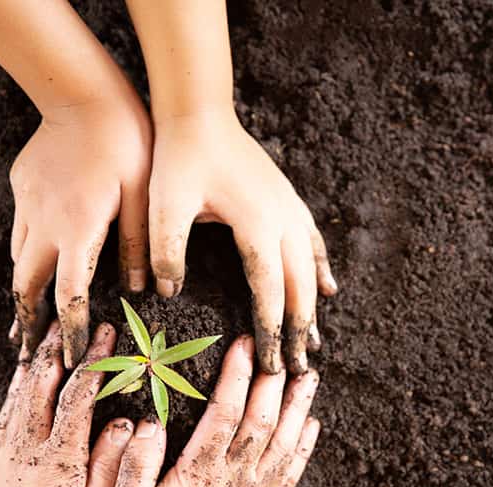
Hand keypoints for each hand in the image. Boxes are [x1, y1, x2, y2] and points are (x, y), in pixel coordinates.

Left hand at [0, 321, 133, 486]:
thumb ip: (109, 467)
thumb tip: (126, 423)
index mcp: (61, 459)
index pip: (79, 395)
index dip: (94, 361)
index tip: (107, 335)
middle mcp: (30, 449)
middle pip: (45, 386)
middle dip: (61, 350)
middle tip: (72, 321)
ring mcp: (8, 454)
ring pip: (20, 396)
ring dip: (36, 362)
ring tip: (47, 335)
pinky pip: (4, 416)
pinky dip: (14, 390)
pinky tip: (21, 377)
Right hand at [9, 94, 151, 367]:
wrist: (83, 91)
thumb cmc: (126, 142)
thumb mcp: (143, 197)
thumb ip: (140, 244)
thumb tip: (144, 288)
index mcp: (77, 231)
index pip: (69, 295)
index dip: (68, 331)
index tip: (68, 359)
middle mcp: (44, 224)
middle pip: (26, 286)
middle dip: (27, 324)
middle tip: (28, 357)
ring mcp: (28, 204)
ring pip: (18, 260)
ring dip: (22, 292)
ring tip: (25, 322)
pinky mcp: (22, 186)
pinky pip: (21, 230)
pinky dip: (26, 255)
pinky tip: (35, 263)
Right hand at [107, 335, 320, 486]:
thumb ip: (135, 464)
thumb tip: (147, 422)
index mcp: (198, 472)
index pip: (224, 411)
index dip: (237, 375)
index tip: (244, 346)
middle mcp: (234, 480)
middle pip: (262, 419)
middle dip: (274, 380)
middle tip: (285, 350)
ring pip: (285, 442)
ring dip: (298, 407)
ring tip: (310, 377)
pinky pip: (293, 475)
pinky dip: (304, 448)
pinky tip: (312, 426)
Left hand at [142, 106, 336, 374]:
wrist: (200, 112)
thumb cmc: (179, 157)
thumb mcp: (164, 204)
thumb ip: (166, 249)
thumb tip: (168, 291)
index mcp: (258, 226)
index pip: (270, 292)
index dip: (271, 331)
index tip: (273, 364)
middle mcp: (283, 220)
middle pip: (299, 288)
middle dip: (298, 330)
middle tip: (298, 368)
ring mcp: (290, 209)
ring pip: (311, 269)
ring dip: (312, 308)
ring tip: (315, 342)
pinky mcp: (287, 200)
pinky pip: (313, 244)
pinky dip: (321, 270)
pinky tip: (328, 289)